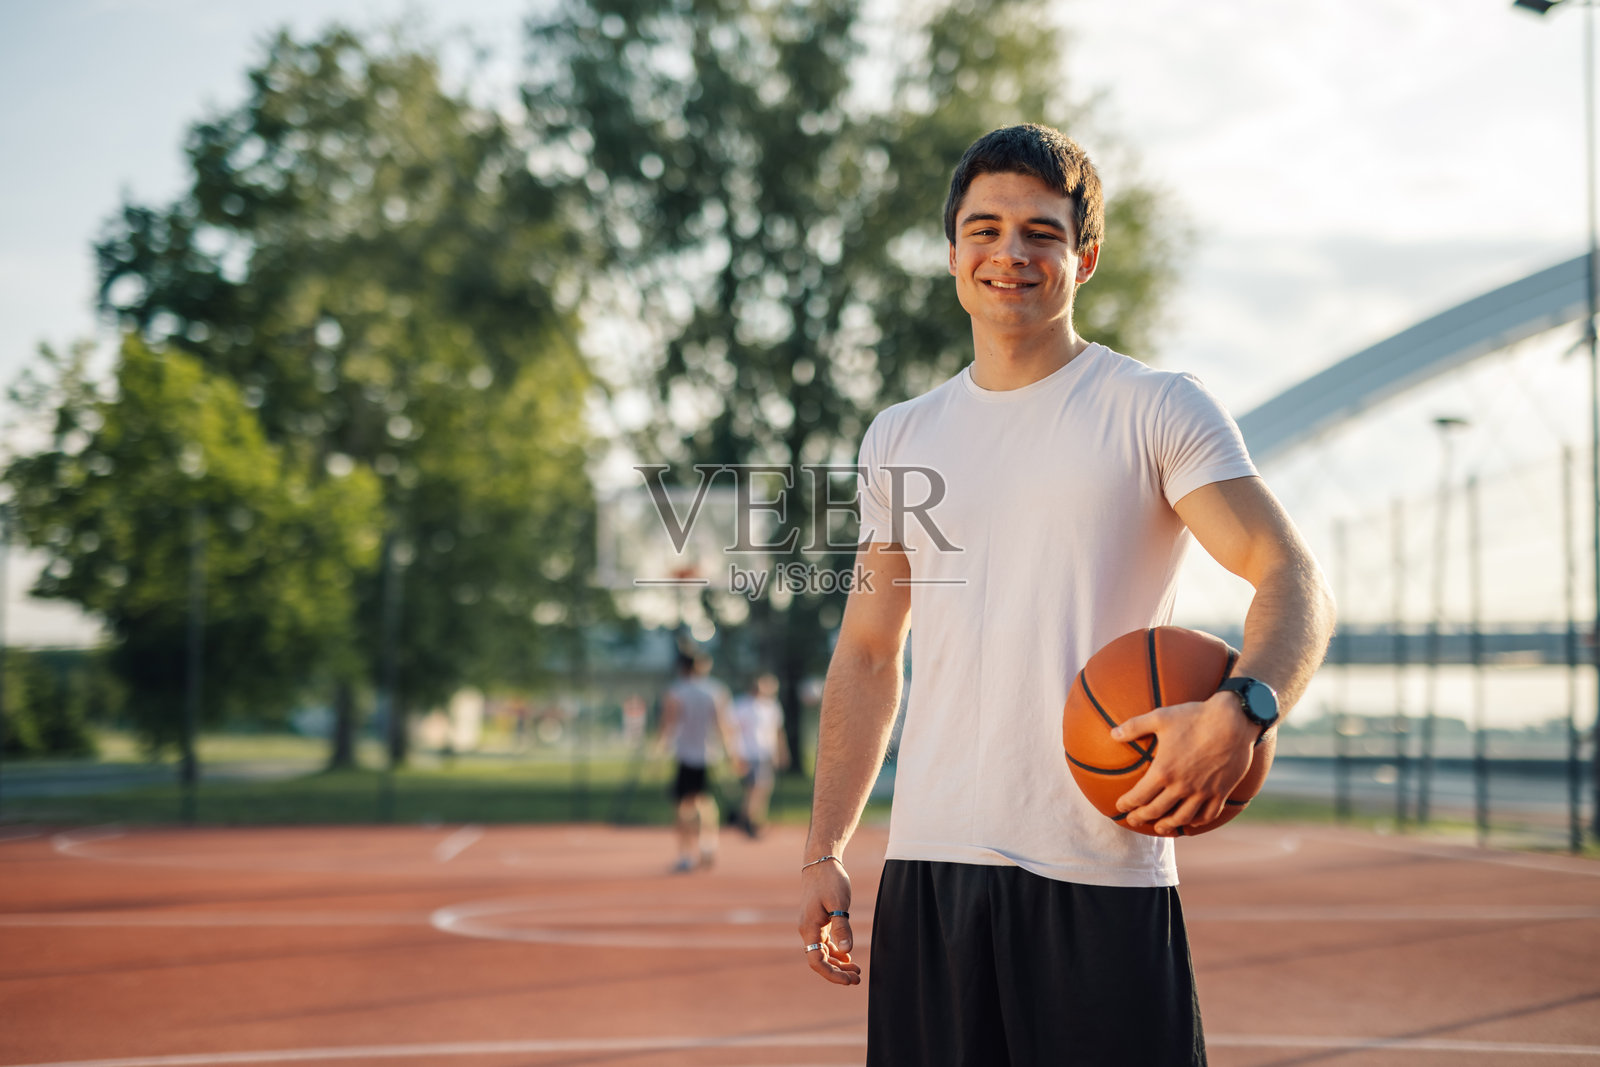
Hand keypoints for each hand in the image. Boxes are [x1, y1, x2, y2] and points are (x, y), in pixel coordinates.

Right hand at [798, 857, 859, 985]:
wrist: (820, 862)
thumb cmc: (830, 880)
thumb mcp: (839, 902)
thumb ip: (842, 926)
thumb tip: (846, 950)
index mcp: (809, 928)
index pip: (816, 960)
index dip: (832, 974)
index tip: (849, 980)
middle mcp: (808, 930)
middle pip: (820, 960)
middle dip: (838, 973)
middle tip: (858, 979)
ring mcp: (812, 926)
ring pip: (823, 953)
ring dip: (838, 964)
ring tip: (857, 971)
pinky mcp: (818, 920)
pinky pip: (825, 943)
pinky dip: (836, 952)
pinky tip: (848, 956)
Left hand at [1110, 692, 1255, 834]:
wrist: (1234, 720)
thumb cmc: (1195, 716)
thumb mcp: (1160, 717)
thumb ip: (1134, 726)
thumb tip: (1112, 733)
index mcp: (1163, 771)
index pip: (1139, 796)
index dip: (1127, 804)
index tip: (1120, 806)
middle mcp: (1182, 786)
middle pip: (1156, 811)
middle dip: (1141, 817)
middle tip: (1133, 820)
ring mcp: (1203, 792)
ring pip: (1181, 817)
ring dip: (1167, 825)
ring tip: (1159, 828)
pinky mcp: (1221, 792)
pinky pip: (1208, 814)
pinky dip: (1196, 821)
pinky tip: (1191, 821)